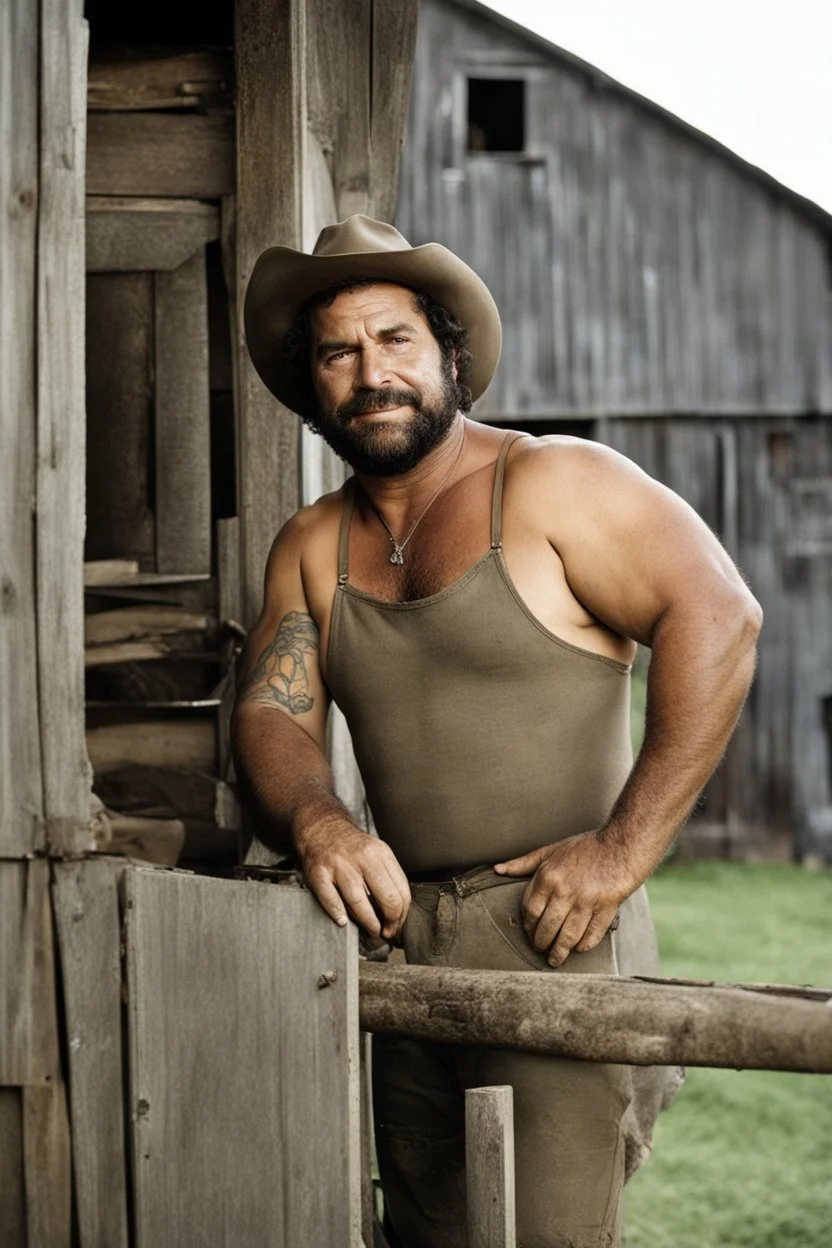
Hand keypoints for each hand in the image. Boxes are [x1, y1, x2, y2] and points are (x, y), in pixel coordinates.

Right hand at [296, 815, 410, 940]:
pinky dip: (339, 915)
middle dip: (390, 923)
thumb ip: (388, 877)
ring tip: (371, 930)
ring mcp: (339, 866)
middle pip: (387, 899)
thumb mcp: (376, 853)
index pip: (402, 891)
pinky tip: (344, 921)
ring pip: (360, 903)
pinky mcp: (319, 874)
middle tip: (385, 932)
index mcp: (381, 854)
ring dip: (368, 924)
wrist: (322, 827)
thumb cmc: (352, 848)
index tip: (396, 925)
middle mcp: (363, 858)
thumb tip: (399, 912)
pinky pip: (331, 900)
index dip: (401, 915)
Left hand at [494, 831, 633, 966]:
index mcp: (548, 876)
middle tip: (540, 949)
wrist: (622, 846)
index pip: (531, 910)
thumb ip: (524, 863)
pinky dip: (583, 945)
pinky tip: (578, 949)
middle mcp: (565, 890)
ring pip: (567, 936)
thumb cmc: (585, 848)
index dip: (529, 926)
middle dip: (541, 943)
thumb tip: (498, 870)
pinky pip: (591, 935)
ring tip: (555, 959)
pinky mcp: (606, 909)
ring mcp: (586, 901)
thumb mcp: (551, 851)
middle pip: (547, 927)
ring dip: (559, 952)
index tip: (530, 932)